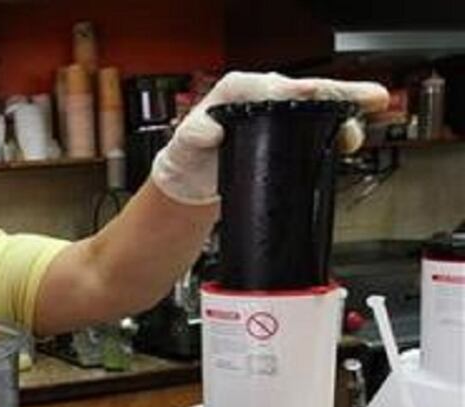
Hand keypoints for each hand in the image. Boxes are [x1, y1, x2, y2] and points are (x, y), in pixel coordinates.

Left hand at [151, 71, 389, 205]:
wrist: (194, 179)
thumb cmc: (189, 156)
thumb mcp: (184, 143)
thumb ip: (194, 134)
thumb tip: (210, 129)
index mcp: (236, 90)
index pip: (269, 84)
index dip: (294, 89)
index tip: (310, 93)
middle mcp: (263, 96)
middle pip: (306, 90)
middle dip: (336, 94)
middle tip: (364, 99)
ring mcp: (278, 115)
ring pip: (319, 106)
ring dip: (345, 112)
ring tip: (358, 126)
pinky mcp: (288, 135)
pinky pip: (318, 126)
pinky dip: (338, 131)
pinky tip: (350, 137)